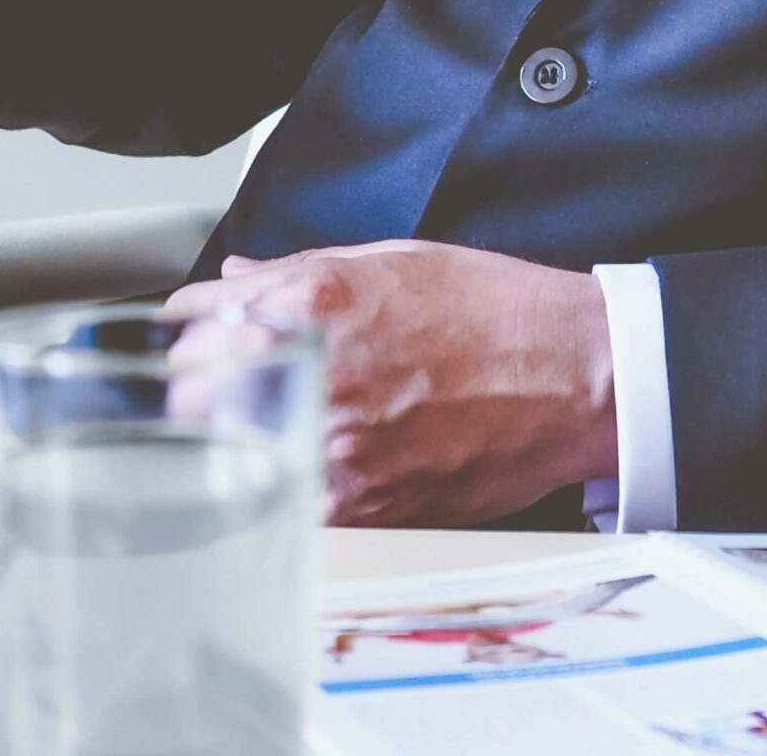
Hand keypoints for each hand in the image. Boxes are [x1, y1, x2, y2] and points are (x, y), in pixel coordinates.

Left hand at [165, 240, 617, 527]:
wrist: (576, 376)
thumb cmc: (498, 313)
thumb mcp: (394, 261)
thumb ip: (299, 271)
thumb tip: (239, 278)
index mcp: (316, 303)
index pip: (197, 321)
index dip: (190, 331)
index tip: (194, 337)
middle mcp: (318, 374)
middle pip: (193, 398)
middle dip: (196, 390)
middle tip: (214, 390)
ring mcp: (339, 447)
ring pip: (233, 458)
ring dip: (238, 444)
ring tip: (270, 428)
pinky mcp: (366, 504)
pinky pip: (291, 501)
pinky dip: (290, 486)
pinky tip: (314, 465)